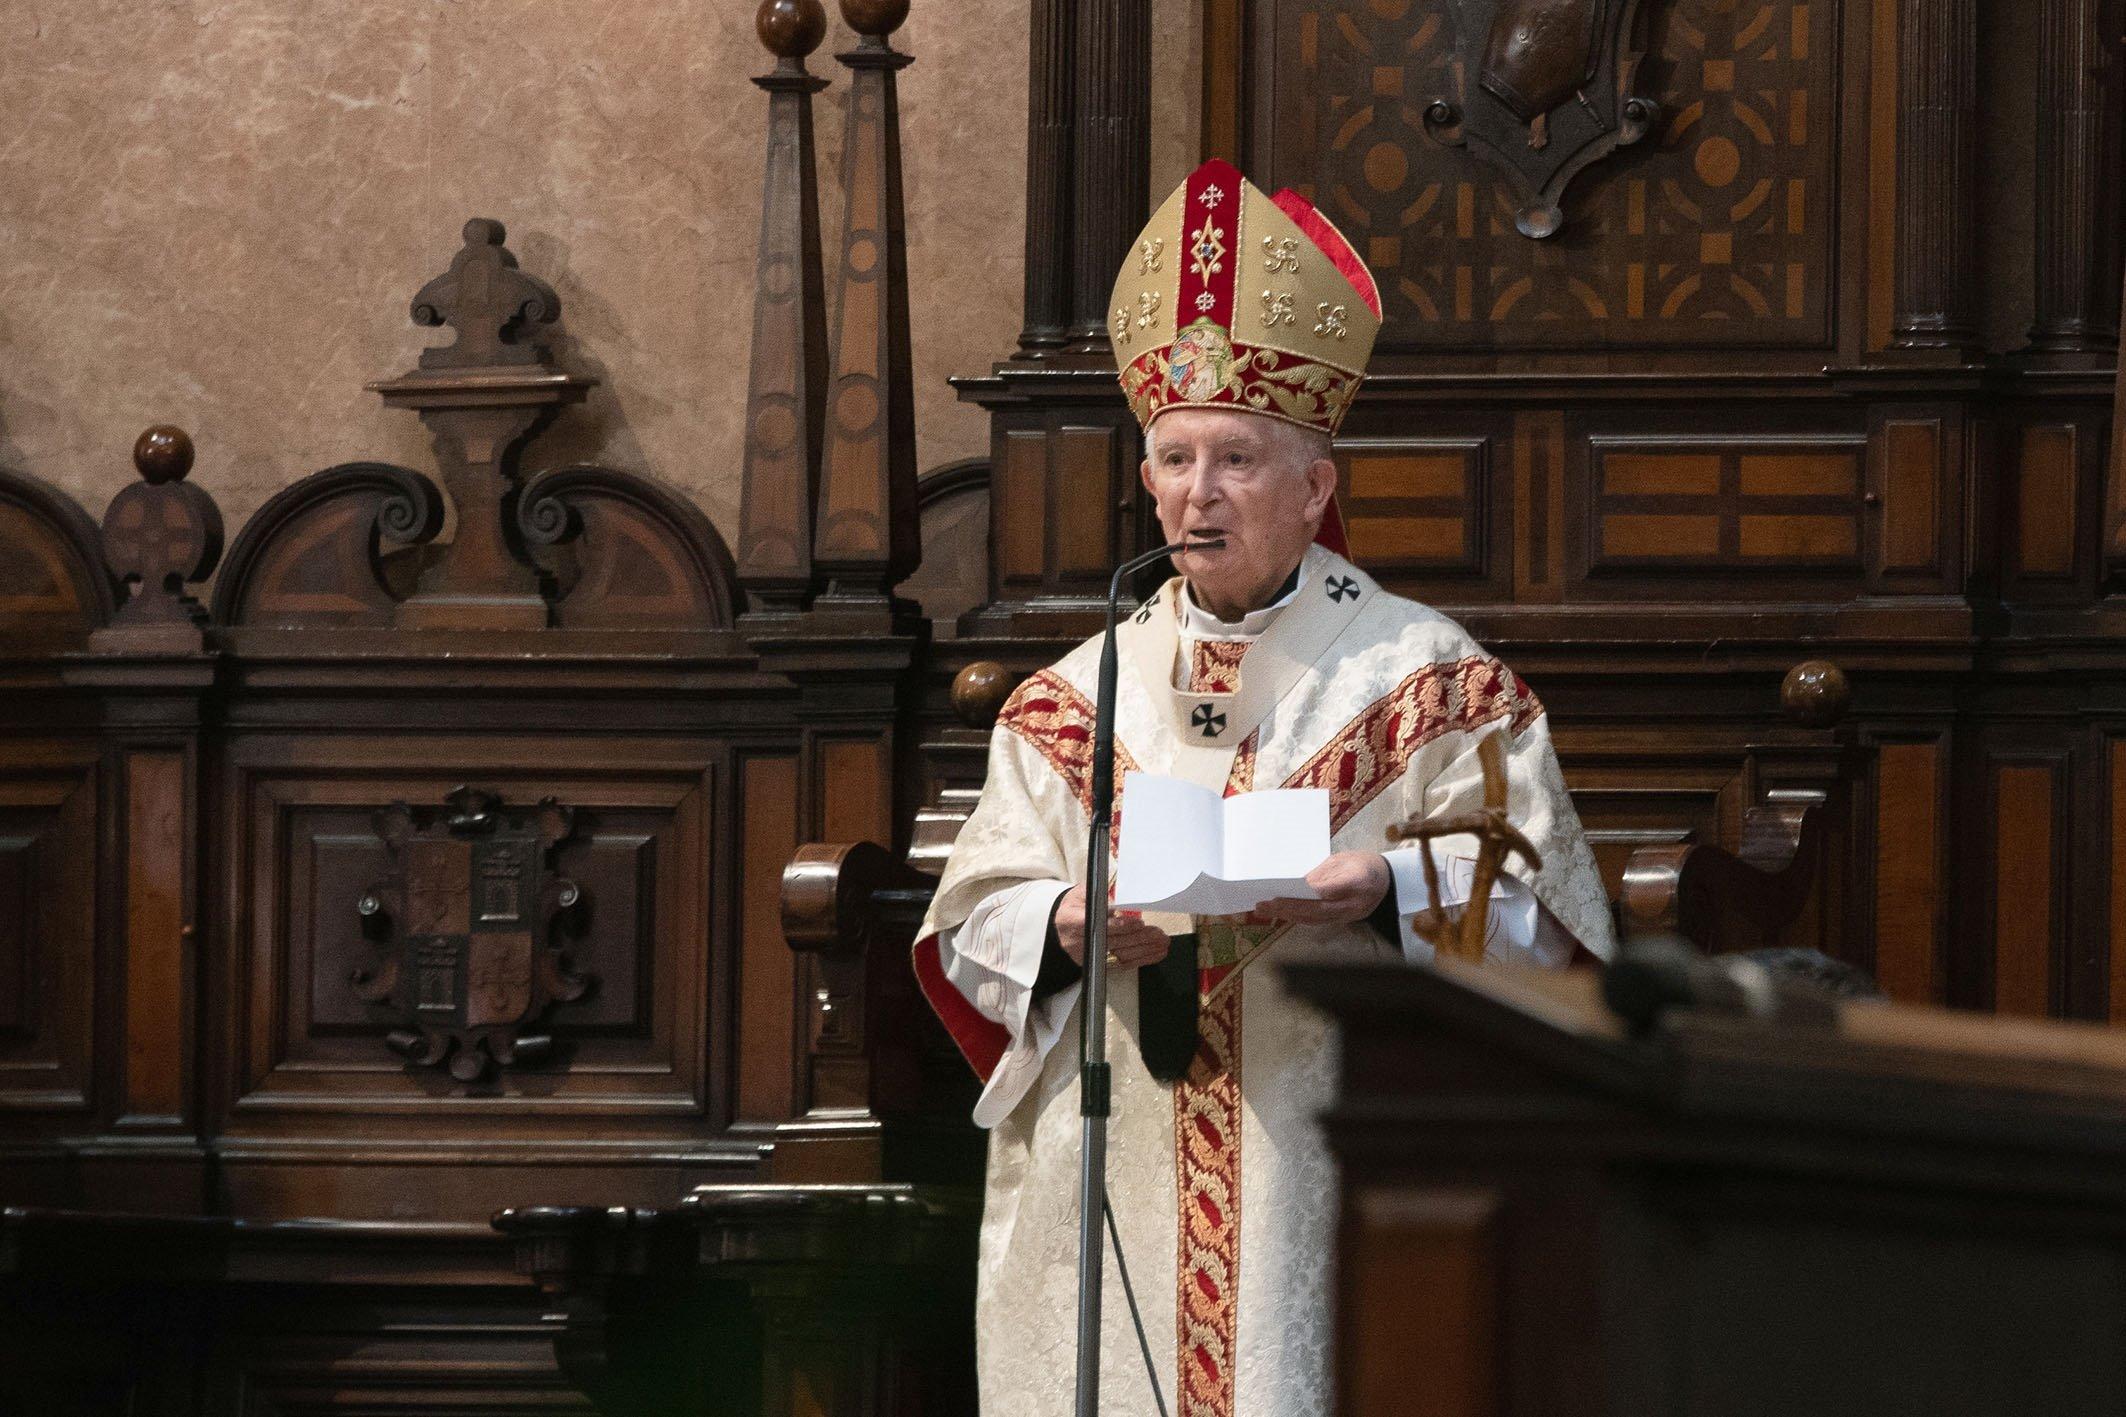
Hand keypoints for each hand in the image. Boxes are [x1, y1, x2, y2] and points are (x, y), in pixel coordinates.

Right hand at [1054, 886, 1170, 970]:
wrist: (1061, 925)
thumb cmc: (1075, 905)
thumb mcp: (1083, 892)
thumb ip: (1101, 892)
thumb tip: (1123, 894)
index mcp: (1070, 919)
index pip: (1097, 924)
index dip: (1118, 925)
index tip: (1138, 921)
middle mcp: (1077, 942)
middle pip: (1113, 941)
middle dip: (1138, 937)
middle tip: (1158, 932)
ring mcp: (1087, 956)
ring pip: (1120, 954)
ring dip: (1145, 949)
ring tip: (1162, 942)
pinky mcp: (1097, 965)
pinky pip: (1123, 964)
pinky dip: (1142, 959)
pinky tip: (1156, 953)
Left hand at [1252, 851, 1391, 925]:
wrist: (1387, 880)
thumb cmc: (1364, 864)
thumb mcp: (1343, 859)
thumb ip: (1321, 873)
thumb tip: (1297, 885)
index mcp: (1358, 881)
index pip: (1325, 893)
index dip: (1300, 896)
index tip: (1278, 895)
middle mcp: (1354, 904)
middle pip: (1317, 911)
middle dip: (1287, 909)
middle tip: (1263, 906)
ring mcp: (1351, 916)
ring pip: (1315, 920)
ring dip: (1289, 916)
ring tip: (1265, 910)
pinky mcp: (1345, 921)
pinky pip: (1319, 922)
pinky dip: (1299, 918)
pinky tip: (1282, 913)